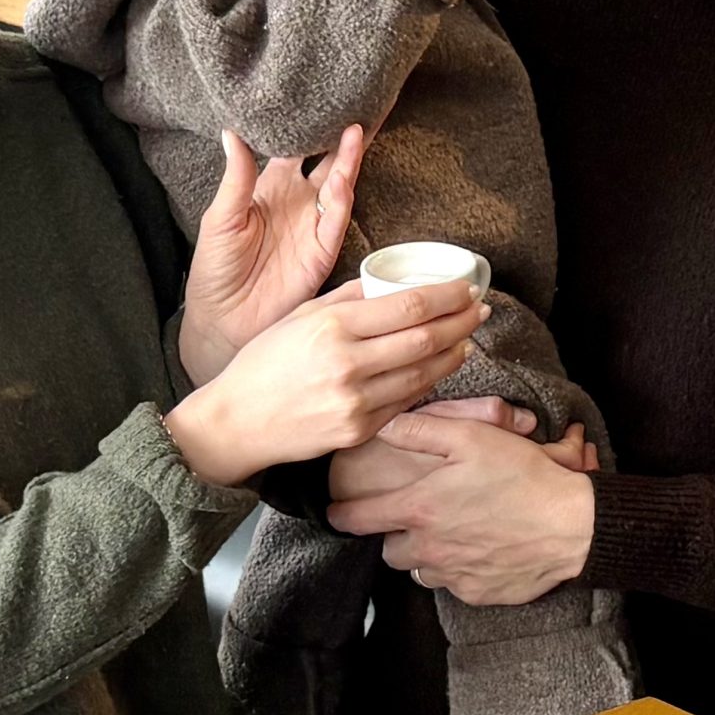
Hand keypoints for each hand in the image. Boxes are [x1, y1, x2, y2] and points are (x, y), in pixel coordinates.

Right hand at [165, 281, 484, 487]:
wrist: (236, 422)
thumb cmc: (263, 363)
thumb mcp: (300, 316)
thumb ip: (347, 298)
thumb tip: (391, 284)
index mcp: (333, 326)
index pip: (409, 305)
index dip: (447, 296)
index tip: (467, 287)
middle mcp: (348, 363)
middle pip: (425, 338)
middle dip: (460, 322)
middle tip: (479, 310)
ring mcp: (355, 402)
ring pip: (423, 373)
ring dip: (453, 353)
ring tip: (466, 337)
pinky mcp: (358, 430)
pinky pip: (406, 402)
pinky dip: (429, 382)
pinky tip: (438, 367)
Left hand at [180, 126, 365, 385]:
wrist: (223, 321)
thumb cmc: (214, 269)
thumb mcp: (220, 218)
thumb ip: (235, 178)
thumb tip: (232, 131)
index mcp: (270, 188)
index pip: (294, 149)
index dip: (306, 126)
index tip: (316, 97)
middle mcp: (297, 202)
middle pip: (327, 161)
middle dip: (342, 137)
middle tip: (357, 104)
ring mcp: (312, 226)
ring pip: (338, 186)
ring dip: (347, 161)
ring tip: (356, 132)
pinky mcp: (322, 252)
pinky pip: (335, 221)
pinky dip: (340, 201)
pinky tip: (341, 181)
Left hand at [328, 410, 595, 606]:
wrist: (569, 525)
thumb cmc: (521, 475)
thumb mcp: (471, 436)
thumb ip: (421, 430)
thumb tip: (382, 423)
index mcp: (419, 508)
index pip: (358, 519)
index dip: (340, 515)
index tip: (333, 513)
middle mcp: (428, 548)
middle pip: (389, 550)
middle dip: (394, 535)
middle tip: (412, 518)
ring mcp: (452, 574)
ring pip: (419, 570)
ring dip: (425, 555)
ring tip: (447, 533)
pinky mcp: (477, 593)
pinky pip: (453, 584)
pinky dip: (457, 569)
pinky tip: (477, 548)